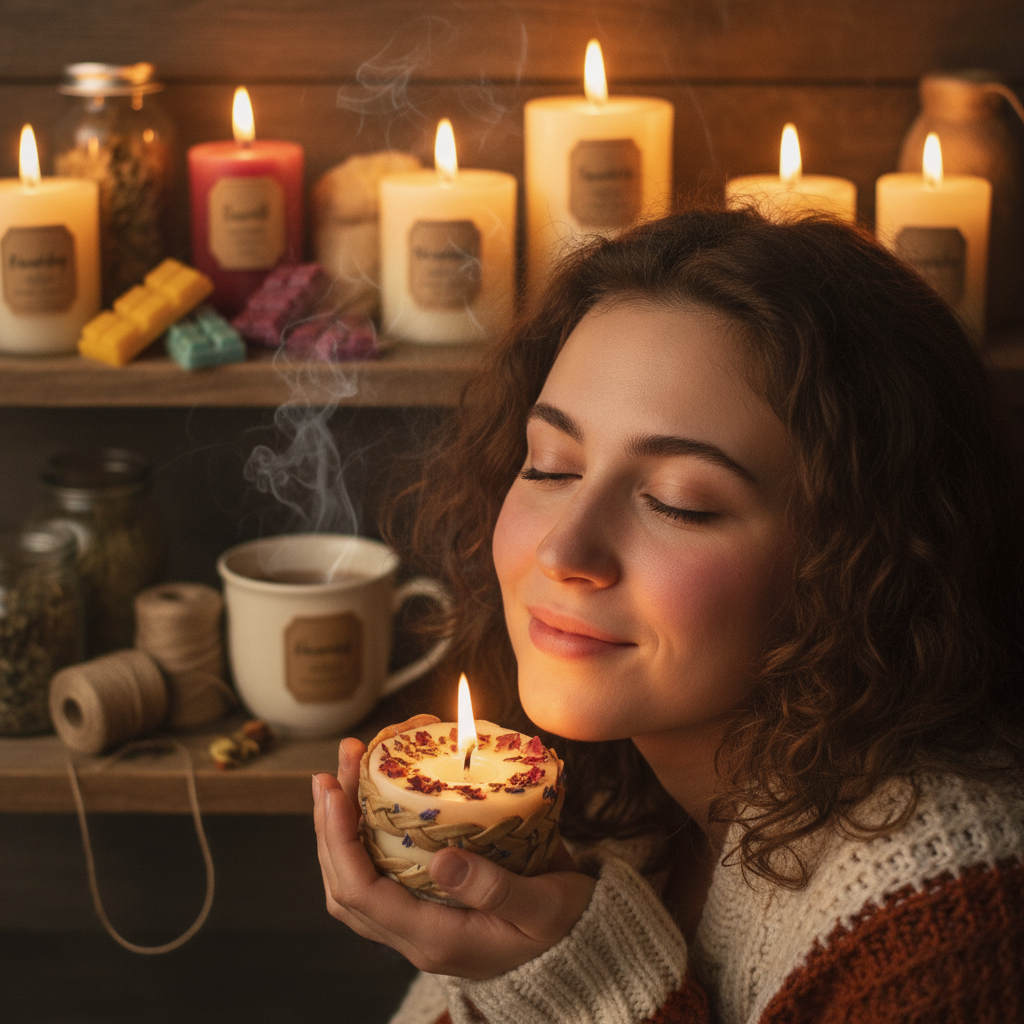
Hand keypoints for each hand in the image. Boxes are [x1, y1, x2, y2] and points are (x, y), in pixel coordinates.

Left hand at [312, 715, 595, 979]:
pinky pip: (379, 870)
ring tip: (347, 770)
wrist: (582, 948)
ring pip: (355, 877)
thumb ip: (495, 889)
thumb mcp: (543, 908)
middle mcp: (416, 934)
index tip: (334, 789)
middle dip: (330, 822)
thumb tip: (442, 859)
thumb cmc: (567, 927)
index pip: (360, 892)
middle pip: (344, 882)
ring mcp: (419, 920)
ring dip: (341, 825)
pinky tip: (375, 795)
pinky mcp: (430, 903)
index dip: (337, 839)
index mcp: (435, 939)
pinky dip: (366, 832)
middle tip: (337, 764)